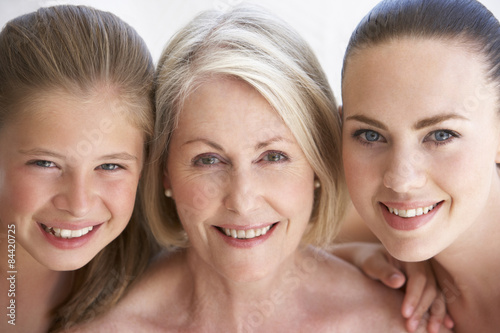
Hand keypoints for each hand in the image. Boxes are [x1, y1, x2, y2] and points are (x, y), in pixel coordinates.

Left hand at [332, 242, 453, 332]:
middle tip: (411, 327)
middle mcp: (424, 265)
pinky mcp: (429, 286)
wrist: (370, 259)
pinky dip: (443, 312)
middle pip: (430, 288)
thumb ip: (383, 271)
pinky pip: (439, 298)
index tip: (405, 313)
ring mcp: (429, 276)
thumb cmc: (369, 260)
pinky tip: (448, 325)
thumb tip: (399, 281)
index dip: (414, 296)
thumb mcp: (371, 263)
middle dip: (422, 309)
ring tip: (432, 331)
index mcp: (412, 257)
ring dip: (436, 314)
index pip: (419, 278)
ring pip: (438, 295)